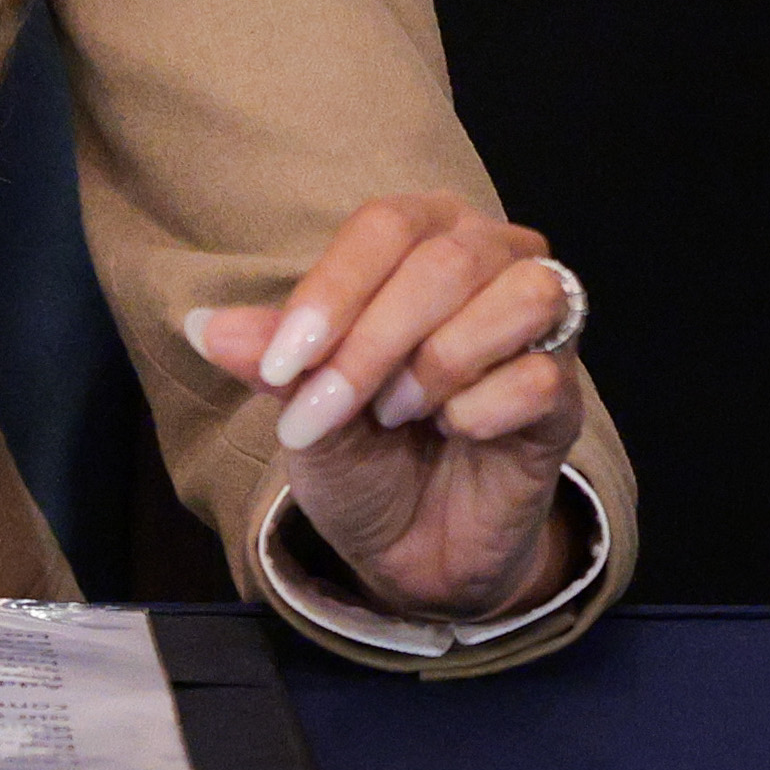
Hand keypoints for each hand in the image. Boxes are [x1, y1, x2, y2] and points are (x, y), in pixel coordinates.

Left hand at [185, 195, 585, 621]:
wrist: (413, 542)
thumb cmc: (359, 448)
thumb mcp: (300, 406)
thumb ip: (270, 362)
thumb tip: (203, 325)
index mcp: (420, 233)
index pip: (382, 227)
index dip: (330, 294)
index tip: (279, 368)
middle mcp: (489, 255)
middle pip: (445, 262)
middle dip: (372, 345)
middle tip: (333, 410)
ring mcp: (539, 323)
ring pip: (516, 298)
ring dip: (440, 365)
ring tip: (400, 412)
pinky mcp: (565, 393)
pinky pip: (541, 376)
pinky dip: (483, 411)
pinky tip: (458, 433)